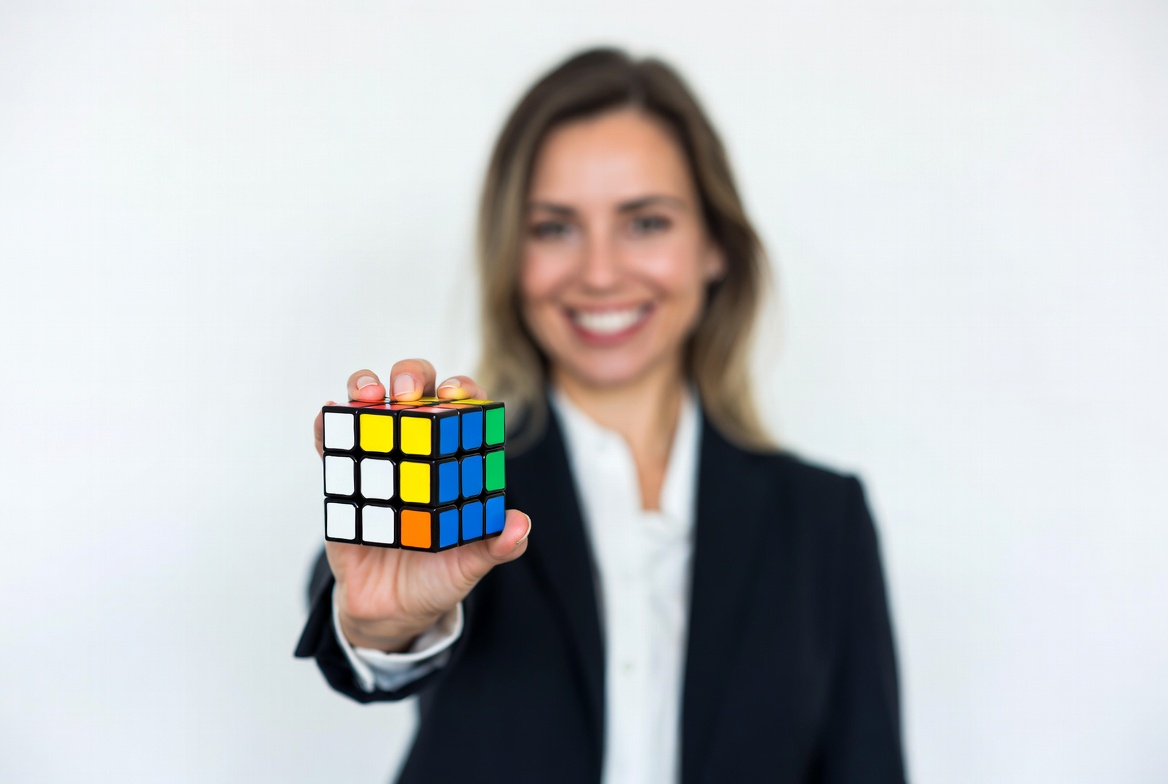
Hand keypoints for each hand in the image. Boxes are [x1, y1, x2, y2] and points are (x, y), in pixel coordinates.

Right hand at [312, 360, 530, 651]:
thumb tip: (520, 526)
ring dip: (366, 385)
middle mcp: (419, 447)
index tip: (455, 394)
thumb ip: (495, 546)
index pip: (465, 411)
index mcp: (456, 461)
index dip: (462, 391)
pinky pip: (333, 442)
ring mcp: (380, 456)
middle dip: (412, 375)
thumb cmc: (438, 578)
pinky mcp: (344, 475)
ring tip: (367, 395)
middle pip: (417, 391)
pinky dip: (330, 424)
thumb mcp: (469, 565)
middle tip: (407, 390)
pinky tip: (331, 415)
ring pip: (371, 404)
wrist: (391, 610)